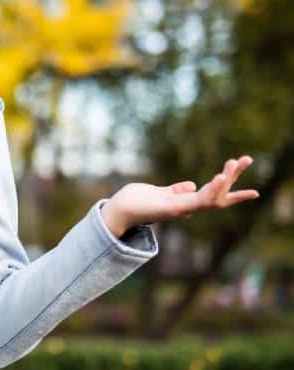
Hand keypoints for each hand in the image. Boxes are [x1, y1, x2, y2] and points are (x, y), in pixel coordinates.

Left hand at [100, 155, 259, 237]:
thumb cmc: (135, 201)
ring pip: (211, 198)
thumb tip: (191, 185)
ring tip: (233, 164)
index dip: (231, 188)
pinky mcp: (172, 209)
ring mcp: (181, 210)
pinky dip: (210, 190)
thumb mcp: (159, 191)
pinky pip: (196, 201)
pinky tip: (218, 178)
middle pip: (218, 195)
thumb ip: (175, 190)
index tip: (252, 185)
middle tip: (248, 158)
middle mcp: (186, 208)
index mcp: (185, 203)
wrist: (117, 210)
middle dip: (234, 178)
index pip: (214, 195)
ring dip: (224, 182)